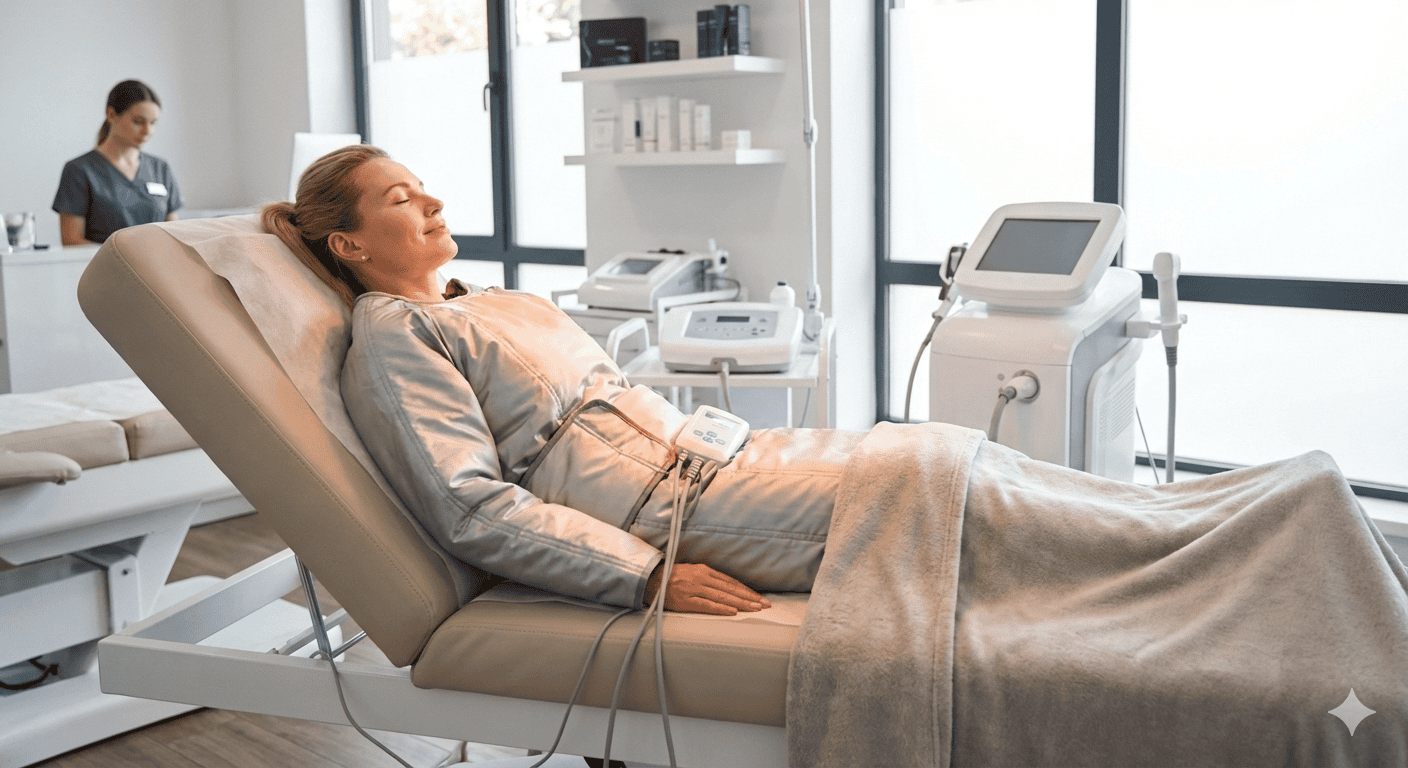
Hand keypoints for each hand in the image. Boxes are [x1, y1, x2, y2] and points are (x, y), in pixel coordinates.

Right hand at [645, 562, 771, 614]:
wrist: (649, 581)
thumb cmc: (672, 578)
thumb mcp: (692, 573)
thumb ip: (709, 579)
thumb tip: (729, 588)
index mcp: (704, 570)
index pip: (731, 582)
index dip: (746, 590)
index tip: (759, 598)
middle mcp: (701, 578)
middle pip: (730, 589)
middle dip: (750, 598)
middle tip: (765, 605)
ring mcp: (693, 589)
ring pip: (722, 597)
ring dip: (741, 603)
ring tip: (755, 609)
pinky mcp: (685, 601)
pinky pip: (706, 605)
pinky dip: (721, 608)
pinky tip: (733, 612)